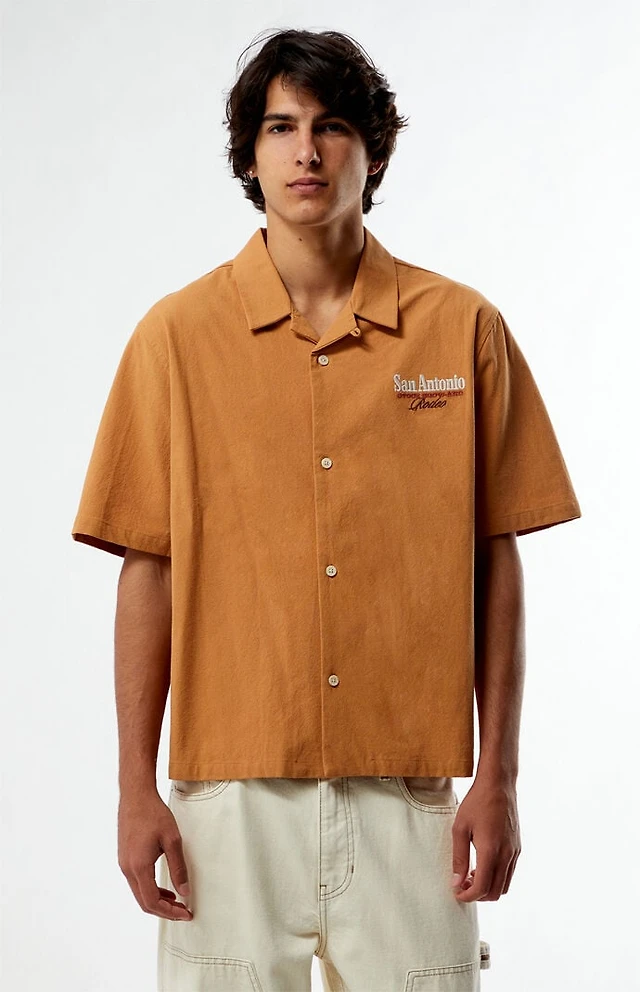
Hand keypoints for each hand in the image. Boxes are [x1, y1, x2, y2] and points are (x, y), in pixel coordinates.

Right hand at [118, 789, 192, 920]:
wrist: (136, 795)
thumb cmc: (153, 814)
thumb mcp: (172, 840)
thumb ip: (178, 868)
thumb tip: (184, 891)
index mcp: (138, 867)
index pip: (152, 901)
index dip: (169, 912)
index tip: (185, 913)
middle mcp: (127, 869)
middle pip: (144, 902)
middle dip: (164, 911)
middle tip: (183, 912)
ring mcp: (124, 864)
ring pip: (139, 893)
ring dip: (157, 900)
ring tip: (176, 901)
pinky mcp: (125, 858)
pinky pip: (137, 882)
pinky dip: (150, 889)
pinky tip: (164, 886)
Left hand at [450, 780, 520, 901]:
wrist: (499, 785)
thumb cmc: (477, 803)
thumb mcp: (460, 828)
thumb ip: (458, 857)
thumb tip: (456, 882)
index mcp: (491, 851)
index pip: (482, 888)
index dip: (468, 896)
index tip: (456, 892)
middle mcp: (507, 855)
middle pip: (495, 892)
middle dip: (478, 895)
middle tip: (462, 885)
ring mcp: (515, 852)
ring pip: (505, 885)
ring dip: (488, 887)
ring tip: (470, 875)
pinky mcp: (518, 847)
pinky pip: (509, 873)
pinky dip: (496, 877)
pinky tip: (481, 865)